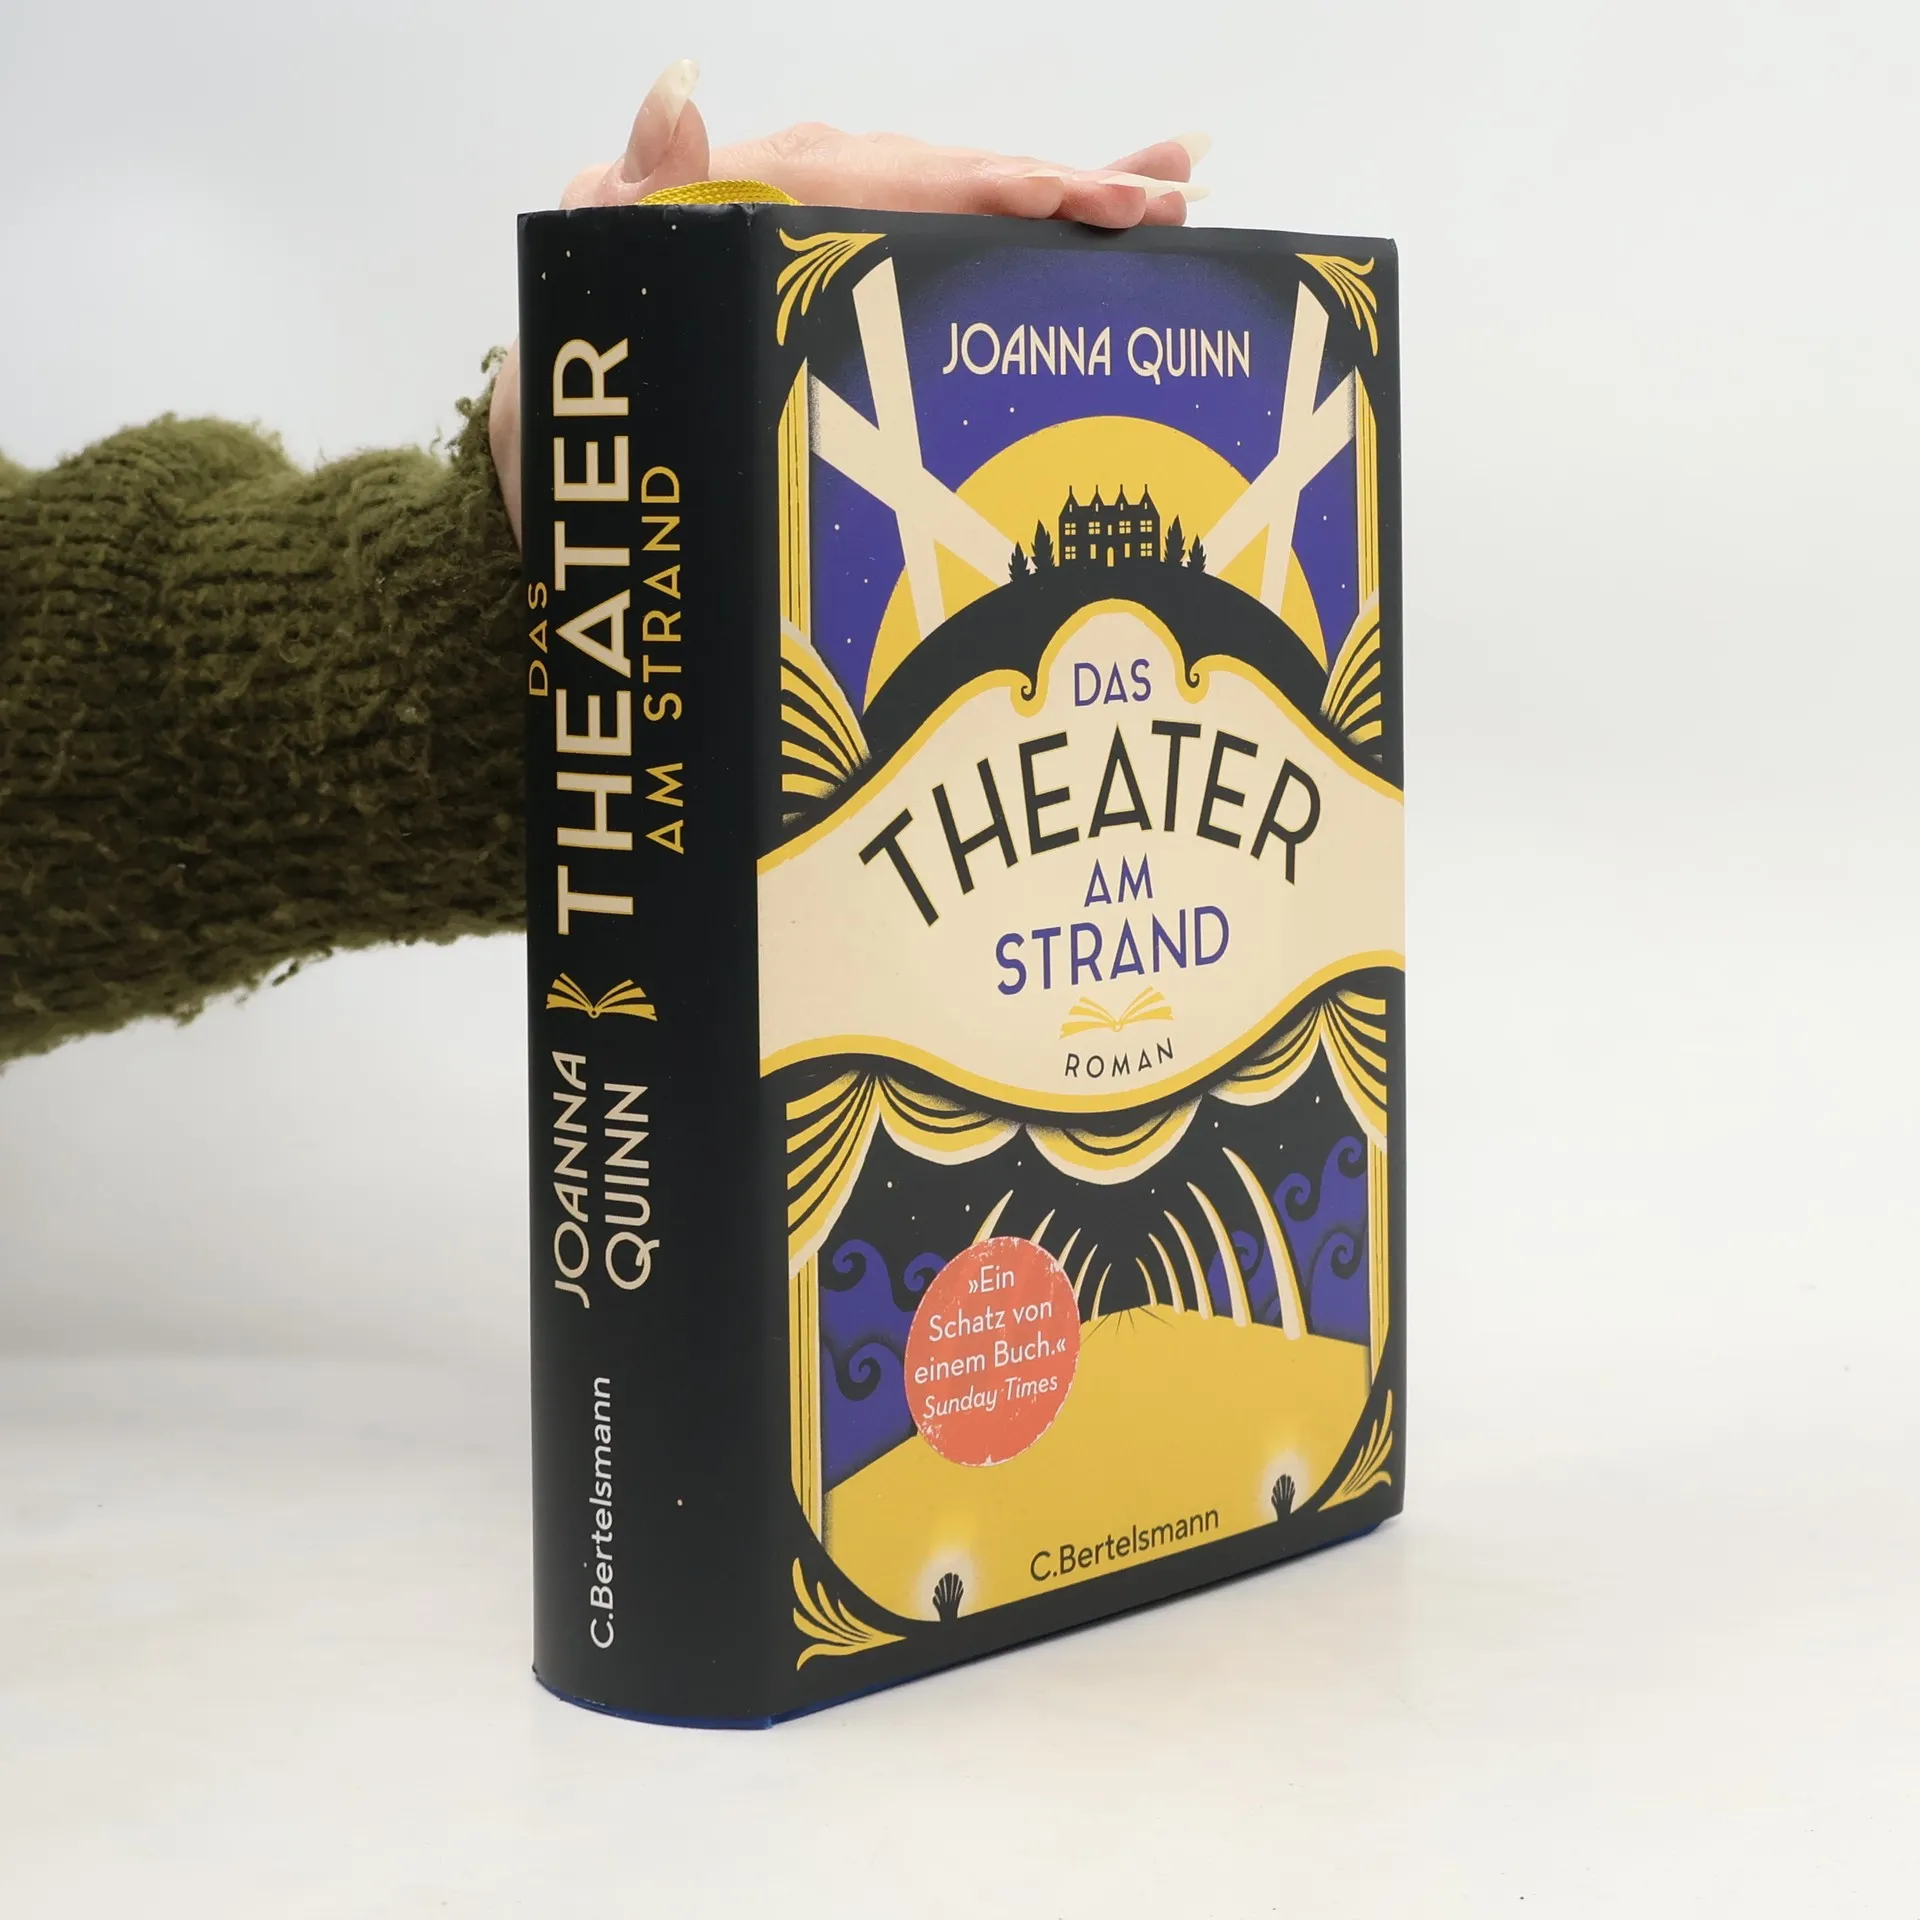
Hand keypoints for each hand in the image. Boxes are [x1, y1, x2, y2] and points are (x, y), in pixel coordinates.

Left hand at [489, 59, 1208, 541]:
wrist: (554, 469)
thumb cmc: (564, 409)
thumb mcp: (582, 303)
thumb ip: (629, 202)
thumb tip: (677, 92)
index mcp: (738, 201)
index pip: (886, 176)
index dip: (991, 188)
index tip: (1087, 209)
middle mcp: (788, 205)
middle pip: (942, 175)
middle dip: (1061, 184)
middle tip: (1174, 199)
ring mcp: (814, 242)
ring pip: (950, 200)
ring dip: (1062, 194)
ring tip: (1172, 193)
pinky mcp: (827, 280)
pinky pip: (926, 240)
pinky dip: (1011, 228)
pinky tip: (1085, 228)